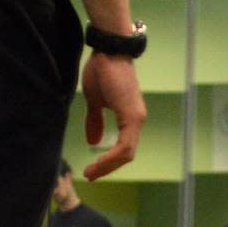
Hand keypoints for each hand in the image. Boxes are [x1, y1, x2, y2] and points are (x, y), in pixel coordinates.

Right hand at [80, 52, 145, 180]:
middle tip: (90, 176)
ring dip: (108, 165)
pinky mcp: (132, 115)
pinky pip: (125, 145)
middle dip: (107, 168)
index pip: (123, 149)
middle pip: (126, 155)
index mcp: (130, 118)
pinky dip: (112, 157)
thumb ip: (95, 121)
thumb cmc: (103, 70)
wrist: (108, 50)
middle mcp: (137, 120)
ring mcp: (136, 118)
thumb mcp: (95, 101)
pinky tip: (99, 163)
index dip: (109, 162)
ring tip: (91, 172)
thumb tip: (94, 142)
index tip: (92, 170)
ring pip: (126, 153)